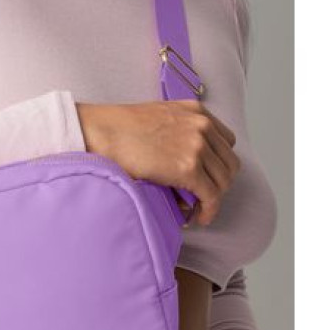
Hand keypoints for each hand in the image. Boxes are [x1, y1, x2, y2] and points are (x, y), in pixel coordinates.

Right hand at [75, 100, 239, 225]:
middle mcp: (202, 126)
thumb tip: (179, 158)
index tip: (208, 176)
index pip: (225, 142)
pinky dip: (208, 210)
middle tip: (202, 197)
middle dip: (218, 182)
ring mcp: (197, 146)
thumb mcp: (158, 117)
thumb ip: (178, 130)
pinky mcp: (189, 168)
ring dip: (213, 198)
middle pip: (228, 163)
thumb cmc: (118, 128)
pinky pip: (211, 196)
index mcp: (196, 111)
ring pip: (223, 182)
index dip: (218, 163)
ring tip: (197, 209)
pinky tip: (198, 217)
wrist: (102, 132)